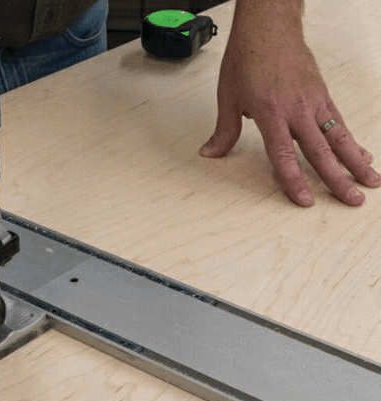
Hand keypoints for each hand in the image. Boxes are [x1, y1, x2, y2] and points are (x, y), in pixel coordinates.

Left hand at [199, 11, 380, 206]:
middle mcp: (297, 110)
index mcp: (271, 113)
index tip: (305, 200)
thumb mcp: (228, 98)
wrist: (268, 26)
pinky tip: (362, 156)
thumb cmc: (247, 59)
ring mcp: (314, 102)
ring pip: (339, 138)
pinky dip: (352, 141)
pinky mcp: (322, 95)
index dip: (294, 180)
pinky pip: (340, 123)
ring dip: (356, 162)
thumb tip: (210, 154)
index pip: (283, 155)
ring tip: (371, 183)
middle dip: (337, 179)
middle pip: (320, 151)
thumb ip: (224, 131)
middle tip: (352, 201)